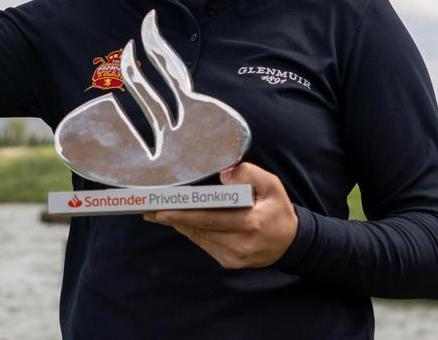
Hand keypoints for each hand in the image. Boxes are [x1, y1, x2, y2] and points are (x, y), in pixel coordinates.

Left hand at [144, 162, 297, 268]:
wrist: (290, 242)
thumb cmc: (278, 209)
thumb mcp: (272, 185)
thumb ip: (248, 174)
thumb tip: (223, 176)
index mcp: (250, 223)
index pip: (210, 218)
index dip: (183, 214)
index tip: (161, 209)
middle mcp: (240, 244)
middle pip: (199, 229)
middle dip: (172, 218)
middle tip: (148, 208)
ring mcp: (233, 257)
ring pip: (198, 237)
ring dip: (179, 224)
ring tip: (157, 211)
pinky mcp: (229, 262)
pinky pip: (204, 243)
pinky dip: (192, 231)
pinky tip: (180, 221)